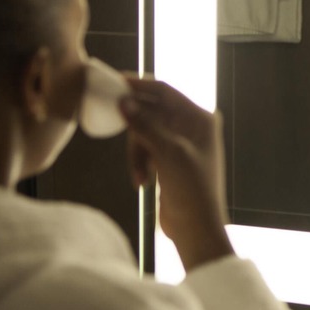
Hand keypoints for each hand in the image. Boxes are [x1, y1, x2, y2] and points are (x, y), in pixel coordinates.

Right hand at [120, 78, 233, 269]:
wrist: (196, 228)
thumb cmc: (191, 189)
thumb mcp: (168, 154)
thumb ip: (146, 125)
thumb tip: (124, 100)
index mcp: (200, 119)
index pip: (165, 91)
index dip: (139, 85)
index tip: (112, 81)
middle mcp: (192, 127)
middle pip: (152, 111)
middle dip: (134, 125)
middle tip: (110, 121)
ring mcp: (180, 143)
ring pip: (145, 133)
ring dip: (136, 153)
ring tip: (138, 176)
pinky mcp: (169, 160)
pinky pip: (146, 150)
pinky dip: (140, 163)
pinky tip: (141, 182)